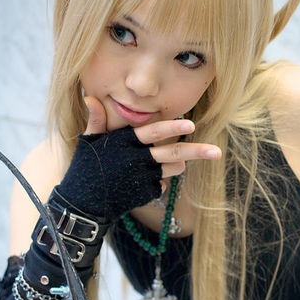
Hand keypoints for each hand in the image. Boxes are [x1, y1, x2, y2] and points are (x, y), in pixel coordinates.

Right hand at [58, 97, 221, 221]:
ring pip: (171, 168)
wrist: (82, 202)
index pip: (152, 132)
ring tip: (177, 162)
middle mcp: (136, 159)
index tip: (191, 124)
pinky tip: (147, 181)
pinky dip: (159, 181)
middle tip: (217, 152)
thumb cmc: (86, 167)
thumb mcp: (89, 142)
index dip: (172, 127)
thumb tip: (89, 97)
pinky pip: (161, 184)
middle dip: (196, 152)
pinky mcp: (144, 193)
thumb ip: (96, 121)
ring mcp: (141, 178)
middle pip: (171, 153)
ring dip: (178, 164)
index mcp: (124, 142)